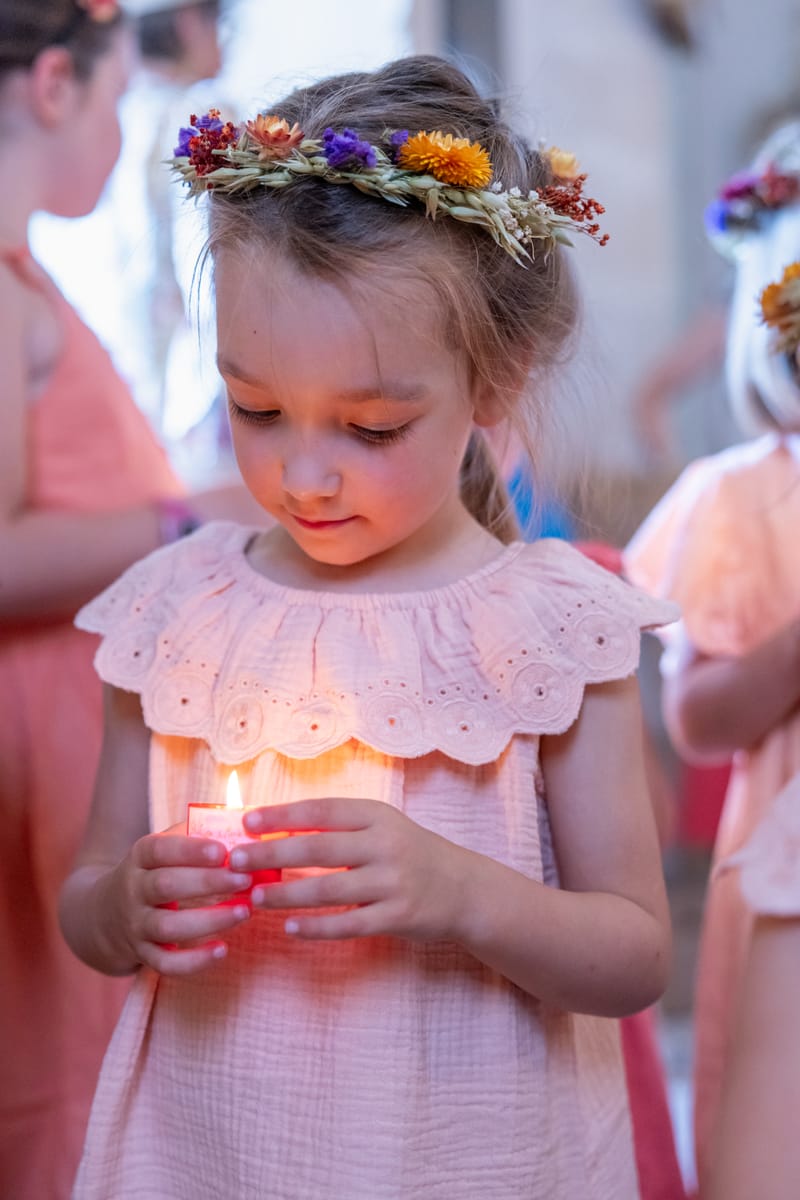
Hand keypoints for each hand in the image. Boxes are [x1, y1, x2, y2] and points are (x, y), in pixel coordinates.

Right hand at [108, 822, 253, 974]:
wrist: (102, 915)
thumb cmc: (153, 872)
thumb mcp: (162, 848)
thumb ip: (195, 835)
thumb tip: (245, 827)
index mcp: (139, 857)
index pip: (159, 849)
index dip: (190, 850)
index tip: (222, 850)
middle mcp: (133, 890)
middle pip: (166, 886)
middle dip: (208, 882)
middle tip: (245, 879)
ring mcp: (136, 925)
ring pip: (168, 927)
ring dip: (209, 920)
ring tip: (244, 911)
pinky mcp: (142, 954)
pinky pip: (166, 964)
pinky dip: (194, 961)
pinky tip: (222, 950)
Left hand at [230, 797, 471, 941]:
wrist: (462, 888)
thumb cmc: (409, 854)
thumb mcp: (381, 827)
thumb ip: (338, 828)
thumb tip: (275, 831)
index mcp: (377, 816)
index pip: (321, 811)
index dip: (281, 815)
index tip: (246, 822)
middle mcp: (385, 845)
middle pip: (318, 848)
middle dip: (272, 854)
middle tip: (236, 861)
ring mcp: (393, 882)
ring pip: (328, 889)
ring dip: (286, 895)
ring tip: (254, 898)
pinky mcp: (397, 917)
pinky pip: (348, 925)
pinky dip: (316, 928)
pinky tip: (290, 928)